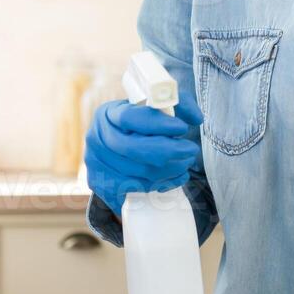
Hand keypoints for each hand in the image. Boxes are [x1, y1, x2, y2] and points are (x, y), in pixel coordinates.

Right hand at [84, 98, 202, 216]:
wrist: (115, 142)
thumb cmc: (140, 121)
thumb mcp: (156, 105)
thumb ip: (179, 103)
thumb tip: (197, 119)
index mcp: (109, 114)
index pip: (130, 118)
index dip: (158, 124)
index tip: (183, 127)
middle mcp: (98, 138)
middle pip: (134, 149)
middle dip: (170, 151)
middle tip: (191, 149)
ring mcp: (97, 164)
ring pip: (138, 173)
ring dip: (170, 170)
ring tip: (187, 162)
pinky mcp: (102, 185)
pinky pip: (136, 190)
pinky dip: (161, 185)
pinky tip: (177, 177)